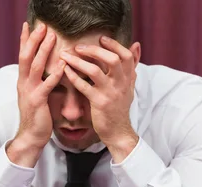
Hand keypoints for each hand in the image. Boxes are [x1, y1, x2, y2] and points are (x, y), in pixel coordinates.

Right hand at [14, 22, 65, 149]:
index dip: (25, 40)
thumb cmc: (37, 117)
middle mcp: (23, 83)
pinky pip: (47, 84)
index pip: (22, 56)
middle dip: (34, 39)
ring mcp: (30, 92)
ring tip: (51, 37)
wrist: (31, 136)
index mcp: (23, 81)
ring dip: (43, 50)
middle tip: (42, 25)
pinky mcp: (38, 101)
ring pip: (35, 66)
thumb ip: (39, 82)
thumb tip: (46, 71)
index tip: (28, 25)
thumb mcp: (36, 95)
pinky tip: (63, 64)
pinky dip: (55, 73)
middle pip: (26, 56)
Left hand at [60, 36, 137, 150]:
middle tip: (78, 47)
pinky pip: (84, 87)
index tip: (101, 38)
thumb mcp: (129, 85)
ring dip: (78, 61)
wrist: (118, 131)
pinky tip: (65, 70)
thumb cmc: (120, 107)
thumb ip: (132, 65)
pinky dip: (73, 77)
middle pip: (112, 60)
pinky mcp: (99, 103)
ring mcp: (110, 94)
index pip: (126, 56)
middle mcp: (121, 84)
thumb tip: (136, 44)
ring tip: (65, 55)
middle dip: (94, 50)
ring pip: (94, 71)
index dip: (114, 45)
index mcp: (128, 78)